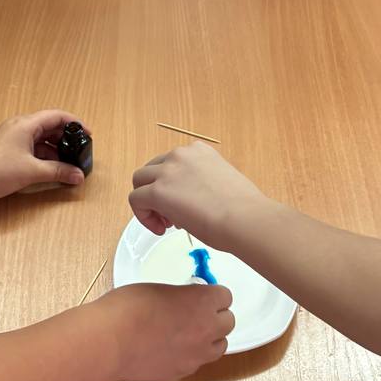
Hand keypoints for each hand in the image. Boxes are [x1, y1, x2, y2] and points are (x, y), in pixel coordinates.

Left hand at [0, 111, 87, 205]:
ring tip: (70, 165)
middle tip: (81, 152)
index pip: (57, 116)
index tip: (88, 134)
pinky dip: (46, 160)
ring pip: (42, 142)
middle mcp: (21, 129)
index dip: (75, 123)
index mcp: (26, 124)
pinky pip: (34, 152)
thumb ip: (57, 172)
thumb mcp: (31, 171)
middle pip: (51, 129)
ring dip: (56, 153)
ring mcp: (15, 141)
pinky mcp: (10, 154)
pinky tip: (54, 172)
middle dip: (67, 140)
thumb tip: (77, 175)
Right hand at [97, 281, 234, 379]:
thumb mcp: (159, 288)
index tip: (201, 294)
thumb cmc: (128, 308)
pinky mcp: (183, 372)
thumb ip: (180, 295)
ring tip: (188, 332)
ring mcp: (196, 354)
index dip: (212, 295)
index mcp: (203, 301)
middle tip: (196, 312)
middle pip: (229, 322)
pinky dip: (192, 355)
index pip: (225, 296)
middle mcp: (207, 329)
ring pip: (219, 346)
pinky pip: (199, 362)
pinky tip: (172, 348)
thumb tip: (185, 301)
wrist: (111, 341)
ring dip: (210, 338)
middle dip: (215, 316)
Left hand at [130, 142, 267, 253]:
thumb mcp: (221, 183)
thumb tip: (191, 201)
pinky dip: (143, 216)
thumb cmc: (242, 209)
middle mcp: (181, 154)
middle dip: (157, 192)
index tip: (183, 204)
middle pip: (152, 170)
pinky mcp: (158, 191)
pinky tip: (160, 229)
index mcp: (199, 151)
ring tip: (165, 223)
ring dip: (148, 202)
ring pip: (140, 181)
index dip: (173, 185)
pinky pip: (136, 200)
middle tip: (172, 217)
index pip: (172, 163)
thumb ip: (201, 184)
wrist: (244, 219)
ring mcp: (168, 170)